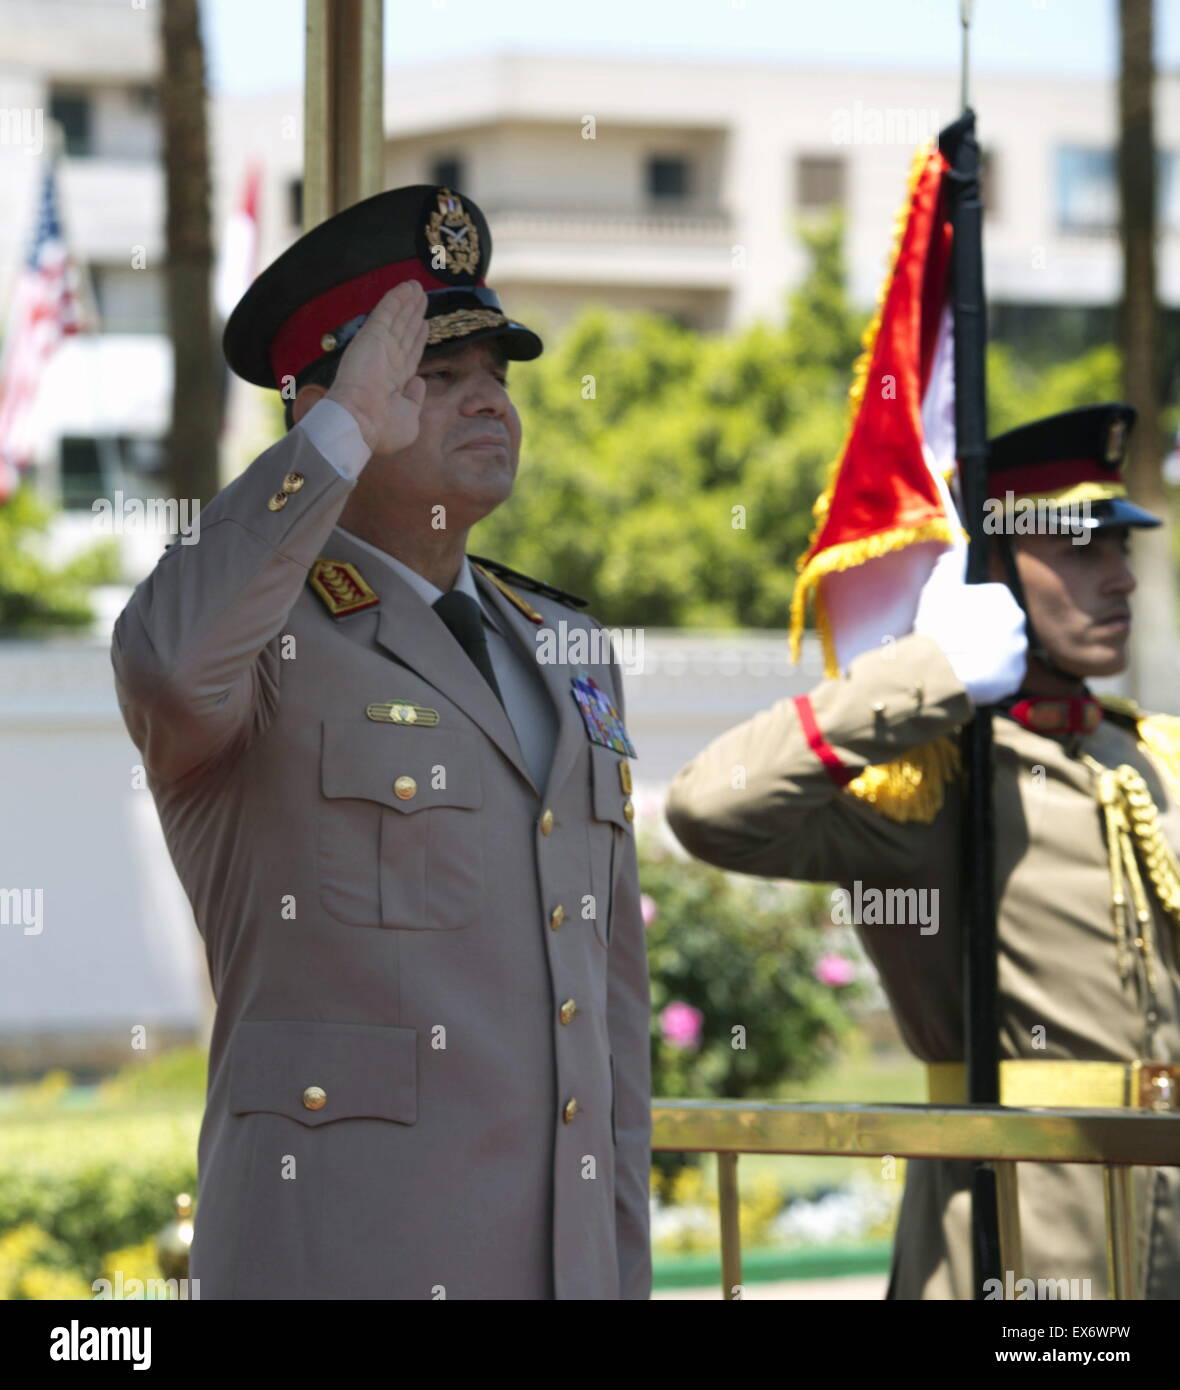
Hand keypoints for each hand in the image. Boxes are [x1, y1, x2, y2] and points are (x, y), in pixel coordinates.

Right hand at [325, 282, 429, 454]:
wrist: (359, 423)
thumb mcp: (409, 419)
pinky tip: (405, 287)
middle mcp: (387, 362)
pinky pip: (386, 313)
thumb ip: (415, 399)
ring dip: (407, 302)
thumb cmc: (383, 429)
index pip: (409, 354)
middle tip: (422, 297)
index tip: (425, 324)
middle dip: (413, 315)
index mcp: (394, 382)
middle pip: (404, 333)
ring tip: (417, 286)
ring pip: (397, 319)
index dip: (417, 338)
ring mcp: (379, 348)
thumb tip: (418, 381)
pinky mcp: (372, 337)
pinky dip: (395, 299)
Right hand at [913, 545, 1027, 703]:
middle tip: (953, 641)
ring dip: (984, 653)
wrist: (939, 671)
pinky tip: (968, 674)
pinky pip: (1001, 675)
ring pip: (999, 650)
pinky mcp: (1014, 680)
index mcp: (1003, 600)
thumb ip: (951, 563)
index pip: (987, 600)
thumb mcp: (938, 589)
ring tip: (959, 660)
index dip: (966, 609)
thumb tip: (956, 538)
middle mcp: (1019, 625)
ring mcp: (1019, 655)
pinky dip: (988, 676)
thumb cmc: (937, 626)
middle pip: (995, 625)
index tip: (951, 619)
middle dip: (978, 631)